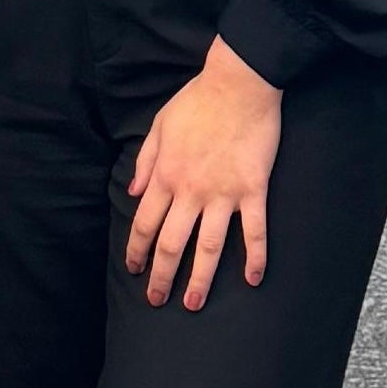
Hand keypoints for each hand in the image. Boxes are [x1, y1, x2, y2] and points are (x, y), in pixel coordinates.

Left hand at [124, 39, 281, 311]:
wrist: (238, 84)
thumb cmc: (197, 101)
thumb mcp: (159, 126)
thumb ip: (145, 161)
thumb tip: (132, 191)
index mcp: (166, 175)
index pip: (145, 223)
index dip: (137, 250)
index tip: (134, 270)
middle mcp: (191, 191)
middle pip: (172, 243)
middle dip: (161, 276)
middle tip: (157, 300)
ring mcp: (223, 193)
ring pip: (209, 247)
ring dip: (200, 279)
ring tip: (193, 303)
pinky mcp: (253, 190)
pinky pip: (254, 231)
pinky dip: (254, 257)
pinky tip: (252, 279)